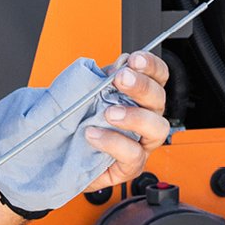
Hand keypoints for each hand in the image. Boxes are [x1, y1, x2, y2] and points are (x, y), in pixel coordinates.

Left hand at [80, 51, 169, 193]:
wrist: (66, 155)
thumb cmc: (83, 123)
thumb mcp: (91, 95)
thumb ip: (103, 80)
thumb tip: (116, 65)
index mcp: (141, 97)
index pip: (158, 76)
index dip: (151, 65)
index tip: (134, 59)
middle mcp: (148, 118)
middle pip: (159, 98)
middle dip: (141, 86)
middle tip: (121, 79)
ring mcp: (143, 143)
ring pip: (157, 128)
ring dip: (135, 116)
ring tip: (109, 113)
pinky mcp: (131, 165)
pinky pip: (133, 154)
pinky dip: (113, 142)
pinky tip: (94, 135)